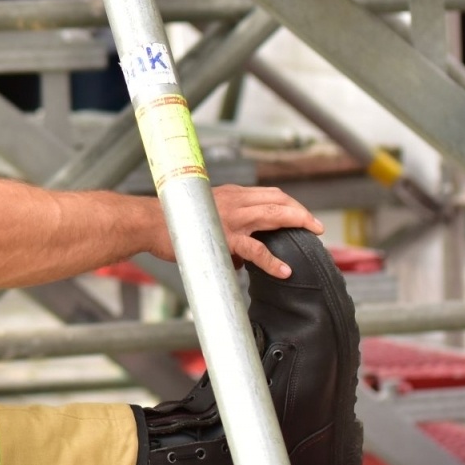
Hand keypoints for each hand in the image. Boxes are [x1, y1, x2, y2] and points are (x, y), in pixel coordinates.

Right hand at [146, 185, 323, 278]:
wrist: (148, 222)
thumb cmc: (170, 221)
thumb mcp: (204, 216)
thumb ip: (226, 232)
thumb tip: (240, 259)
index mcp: (230, 194)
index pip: (269, 193)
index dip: (289, 203)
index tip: (301, 215)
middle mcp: (235, 201)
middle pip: (278, 200)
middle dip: (302, 212)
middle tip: (316, 226)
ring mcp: (232, 219)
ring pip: (275, 215)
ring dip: (298, 222)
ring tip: (313, 235)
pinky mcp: (225, 238)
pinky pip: (256, 250)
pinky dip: (273, 260)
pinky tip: (284, 270)